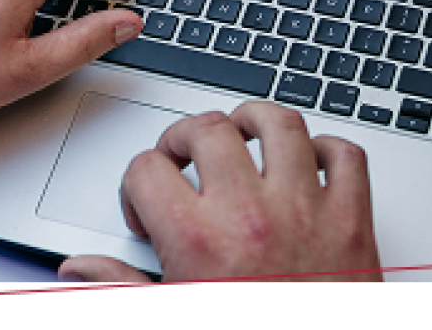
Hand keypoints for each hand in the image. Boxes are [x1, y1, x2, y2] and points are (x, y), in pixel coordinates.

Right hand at [58, 101, 381, 282]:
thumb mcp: (170, 314)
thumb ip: (121, 285)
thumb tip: (77, 268)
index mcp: (199, 242)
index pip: (148, 169)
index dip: (136, 183)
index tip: (146, 205)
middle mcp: (250, 216)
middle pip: (208, 129)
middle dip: (185, 136)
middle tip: (184, 160)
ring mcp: (307, 212)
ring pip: (280, 124)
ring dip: (255, 121)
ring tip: (242, 135)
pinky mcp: (353, 221)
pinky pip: (346, 157)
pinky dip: (328, 149)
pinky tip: (308, 163)